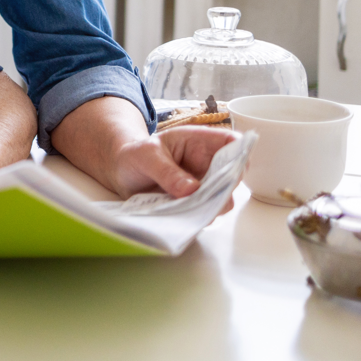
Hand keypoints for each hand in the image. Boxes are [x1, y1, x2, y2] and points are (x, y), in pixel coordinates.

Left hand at [113, 126, 241, 207]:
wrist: (121, 171)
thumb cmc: (136, 154)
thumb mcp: (146, 155)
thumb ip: (167, 171)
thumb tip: (191, 190)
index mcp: (198, 142)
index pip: (232, 143)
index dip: (239, 156)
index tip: (232, 172)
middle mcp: (206, 165)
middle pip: (233, 176)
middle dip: (224, 189)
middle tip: (204, 198)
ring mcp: (202, 186)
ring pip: (222, 199)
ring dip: (210, 207)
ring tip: (189, 209)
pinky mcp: (193, 204)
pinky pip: (204, 213)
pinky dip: (197, 218)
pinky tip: (182, 217)